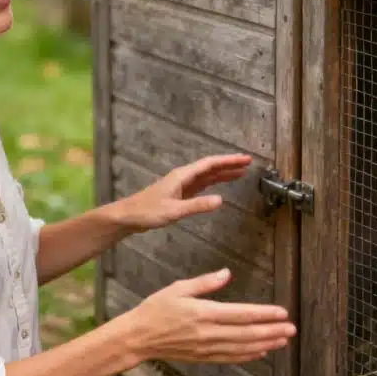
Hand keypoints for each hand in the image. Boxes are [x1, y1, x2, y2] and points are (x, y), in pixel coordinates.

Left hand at [116, 154, 252, 231]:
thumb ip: (197, 206)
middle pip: (210, 167)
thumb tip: (221, 201)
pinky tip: (220, 184)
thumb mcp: (174, 211)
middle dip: (229, 164)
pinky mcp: (180, 193)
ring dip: (223, 173)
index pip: (210, 164)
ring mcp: (182, 184)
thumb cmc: (147, 212)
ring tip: (240, 172)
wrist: (129, 216)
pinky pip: (201, 184)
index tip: (244, 159)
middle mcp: (184, 177)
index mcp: (183, 176)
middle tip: (248, 162)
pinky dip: (213, 182)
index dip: (228, 160)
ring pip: (207, 175)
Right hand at [125, 268, 294, 364]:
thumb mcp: (178, 288)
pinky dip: (248, 356)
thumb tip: (227, 273)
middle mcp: (207, 333)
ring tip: (283, 340)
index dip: (264, 314)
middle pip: (247, 333)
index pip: (241, 314)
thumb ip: (205, 282)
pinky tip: (261, 352)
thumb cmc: (155, 308)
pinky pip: (230, 358)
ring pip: (242, 348)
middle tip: (292, 329)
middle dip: (272, 331)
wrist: (137, 337)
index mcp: (203, 313)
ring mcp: (205, 348)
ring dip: (265, 344)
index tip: (282, 312)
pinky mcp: (202, 357)